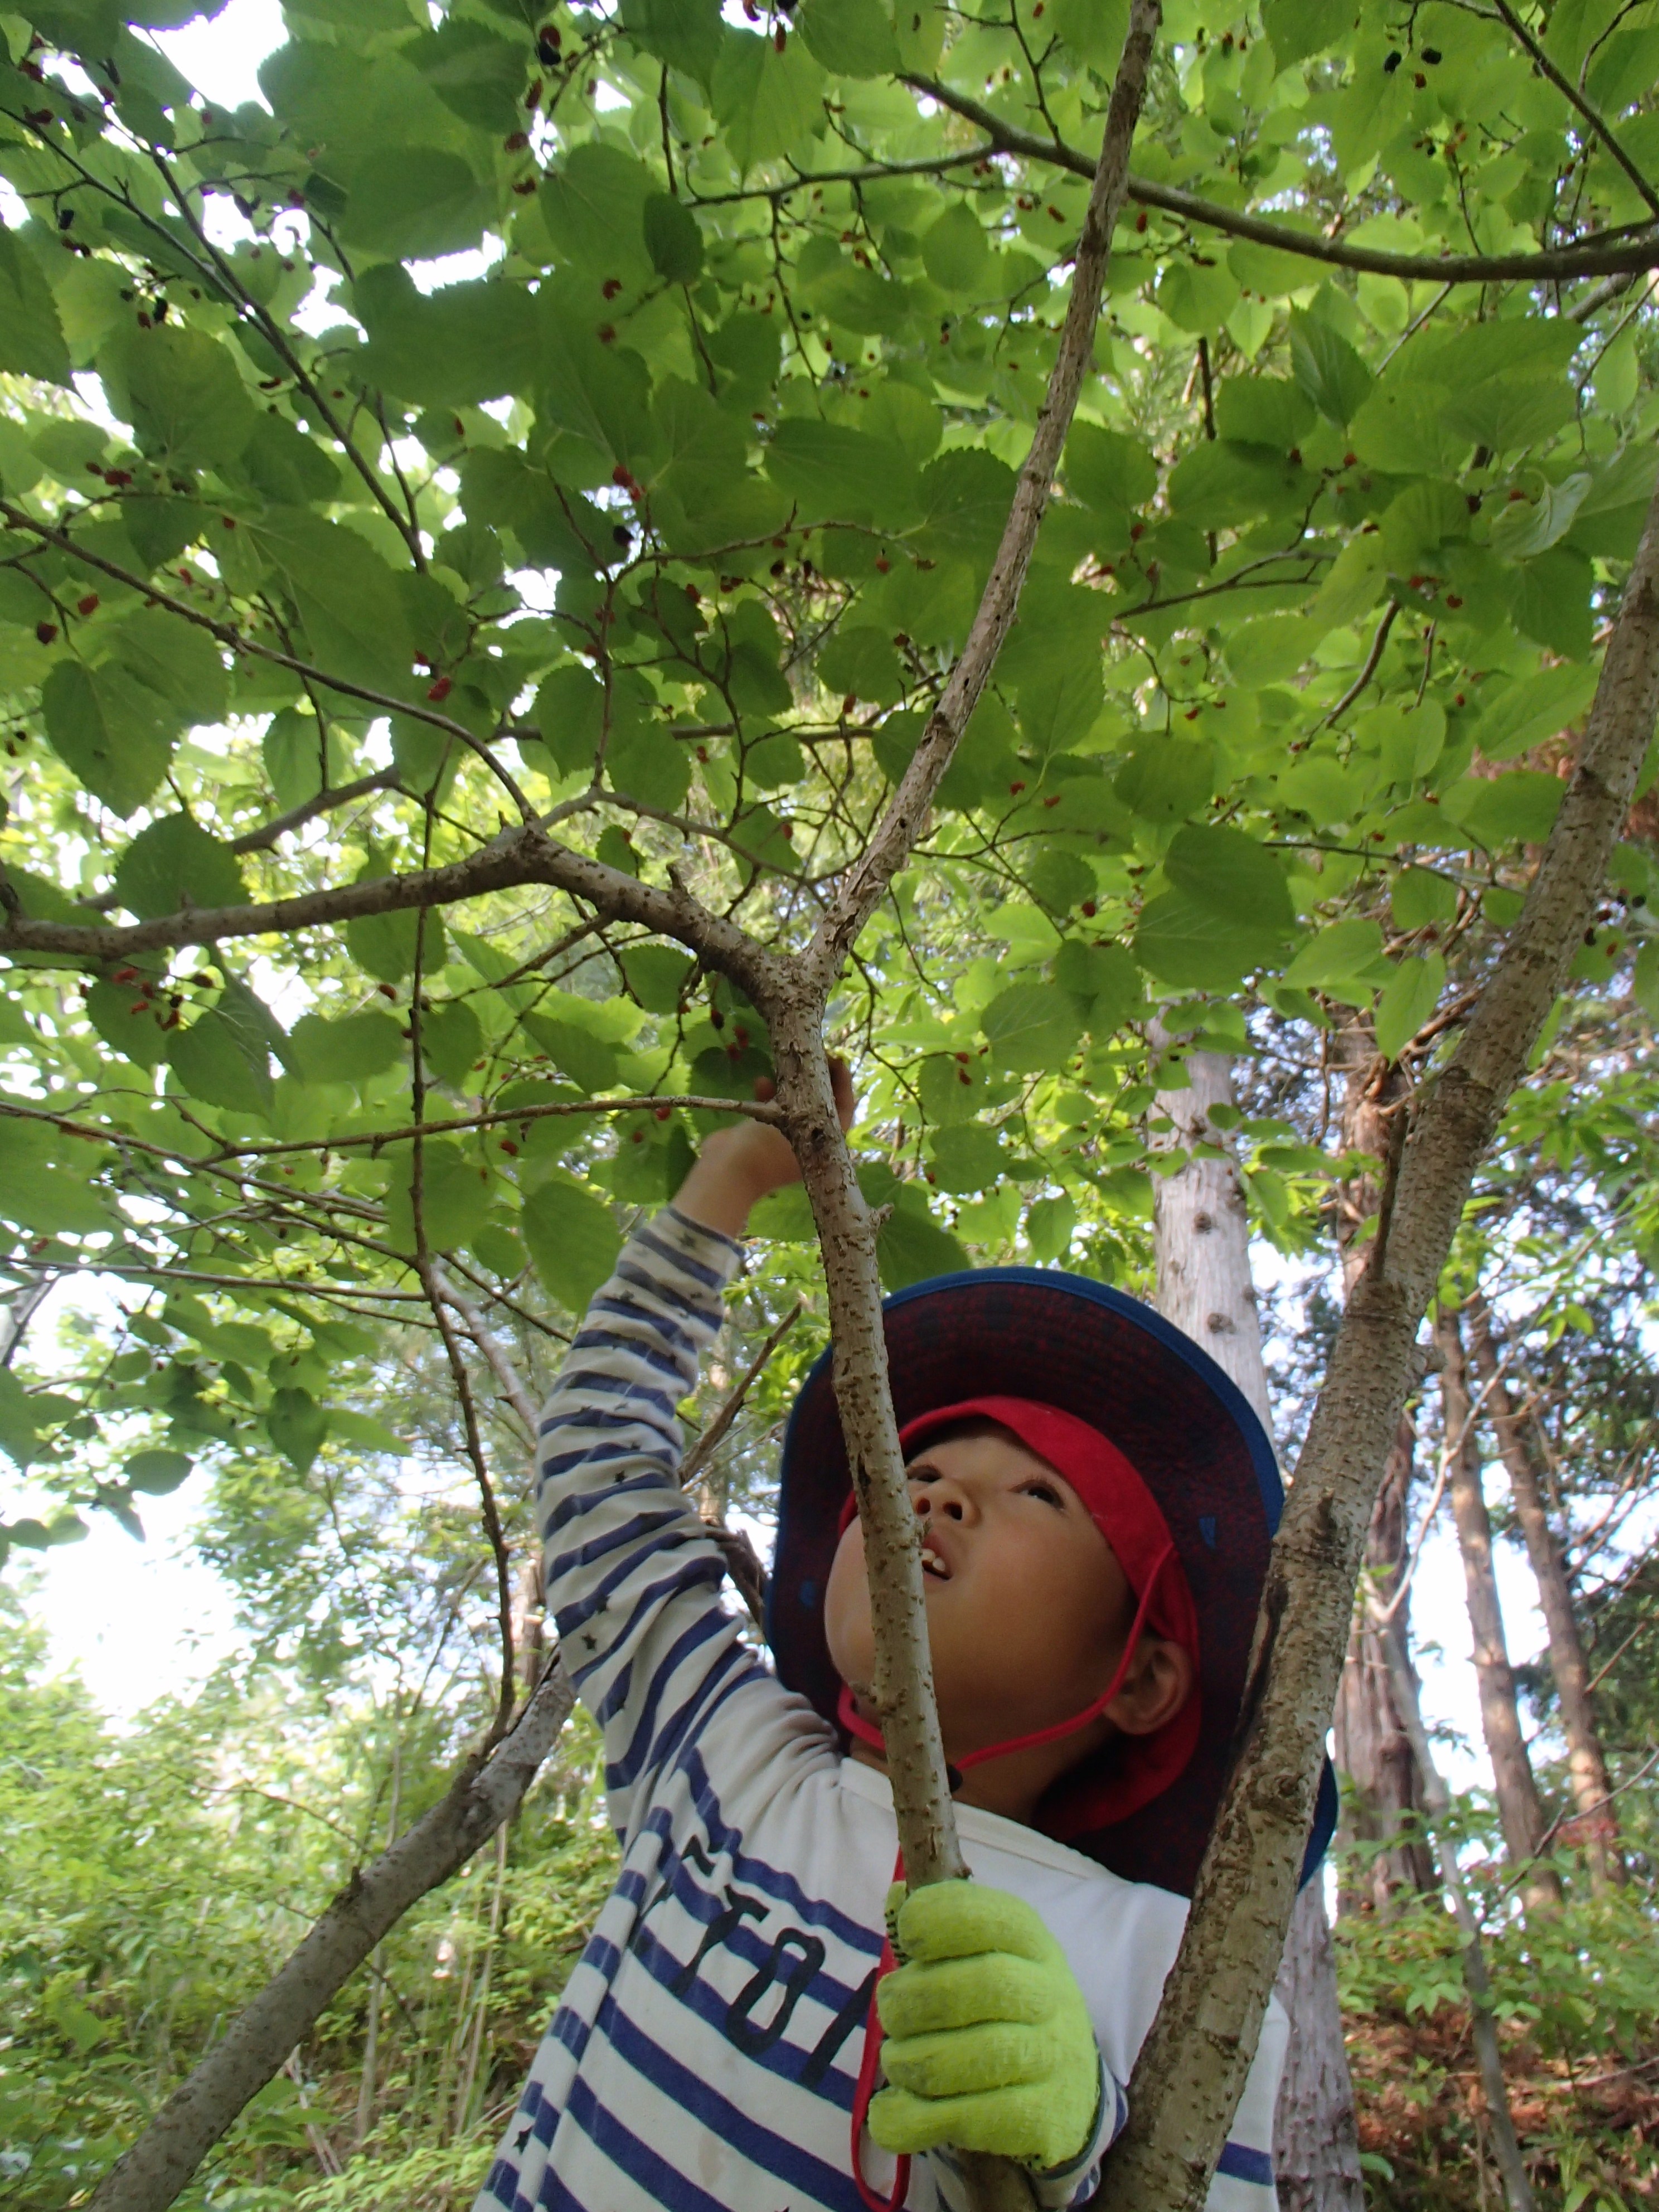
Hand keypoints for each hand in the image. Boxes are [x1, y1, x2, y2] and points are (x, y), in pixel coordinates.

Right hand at [673, 1056, 853, 1238]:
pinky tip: (759, 1082)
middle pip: (822, 1104)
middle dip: (817, 1079)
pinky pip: (773, 1111)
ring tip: (784, 1065)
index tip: (836, 1058)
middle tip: (814, 1055)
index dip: (843, 1082)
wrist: (725, 1171)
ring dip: (790, 1084)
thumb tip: (829, 1069)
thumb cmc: (764, 1148)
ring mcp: (785, 1143)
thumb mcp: (794, 1119)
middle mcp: (810, 1146)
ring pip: (796, 1105)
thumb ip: (813, 1098)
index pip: (845, 1108)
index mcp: (826, 1147)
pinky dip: (768, 1096)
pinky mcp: (763, 1138)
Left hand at [868, 1881, 1099, 2175]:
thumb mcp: (984, 1953)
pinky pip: (967, 2121)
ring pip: (971, 2059)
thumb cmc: (1004, 2006)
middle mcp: (1050, 1996)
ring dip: (909, 2062)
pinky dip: (911, 2120)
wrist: (1068, 2090)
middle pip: (984, 1986)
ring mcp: (1052, 2061)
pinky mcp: (1041, 2121)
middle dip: (915, 1999)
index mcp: (1032, 1942)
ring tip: (897, 2060)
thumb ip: (939, 1925)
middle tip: (891, 2011)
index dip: (939, 1919)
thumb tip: (896, 1894)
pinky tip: (889, 2114)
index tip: (909, 1936)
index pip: (992, 1917)